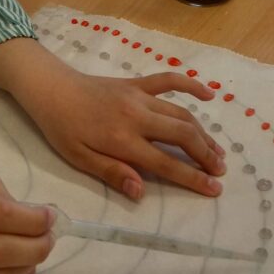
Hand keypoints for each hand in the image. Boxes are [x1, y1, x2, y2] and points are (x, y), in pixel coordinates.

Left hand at [14, 64, 225, 200]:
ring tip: (217, 151)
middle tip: (221, 171)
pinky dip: (191, 86)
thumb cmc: (63, 129)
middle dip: (206, 155)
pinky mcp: (137, 83)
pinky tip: (209, 95)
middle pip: (182, 135)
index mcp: (122, 140)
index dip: (192, 177)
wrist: (52, 89)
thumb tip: (140, 192)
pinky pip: (169, 81)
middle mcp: (137, 116)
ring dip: (203, 132)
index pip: (166, 163)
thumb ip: (112, 173)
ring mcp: (140, 96)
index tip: (214, 189)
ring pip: (181, 113)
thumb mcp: (79, 158)